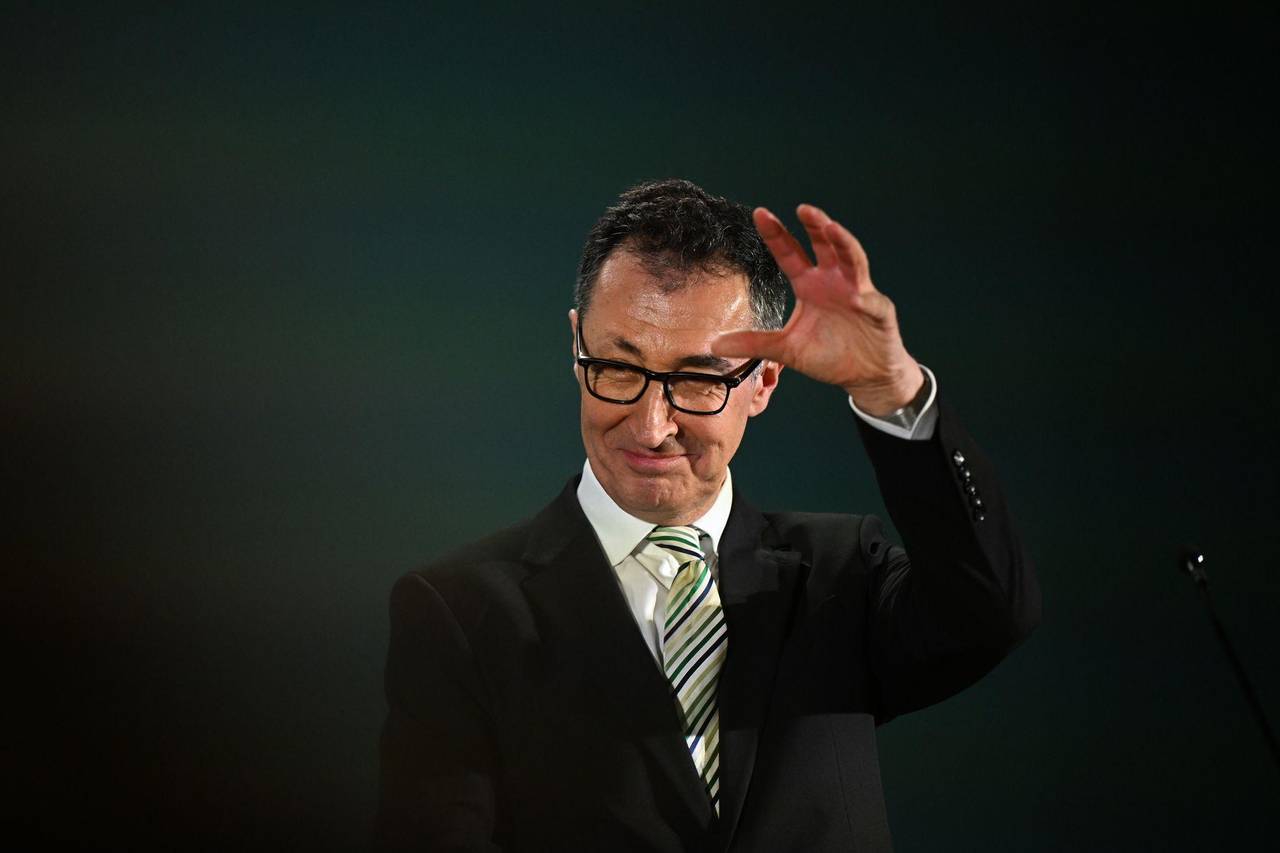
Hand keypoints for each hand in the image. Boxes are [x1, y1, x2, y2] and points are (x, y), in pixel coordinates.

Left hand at [711, 204, 922, 415]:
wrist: (865, 374)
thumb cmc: (829, 355)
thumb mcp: (786, 350)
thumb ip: (754, 343)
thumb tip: (714, 344)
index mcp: (809, 285)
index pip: (790, 253)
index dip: (777, 234)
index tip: (760, 213)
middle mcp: (833, 281)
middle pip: (824, 245)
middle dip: (815, 226)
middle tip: (803, 208)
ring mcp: (858, 292)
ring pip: (852, 259)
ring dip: (843, 243)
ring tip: (831, 227)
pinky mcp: (878, 311)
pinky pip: (871, 300)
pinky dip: (865, 297)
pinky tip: (858, 296)